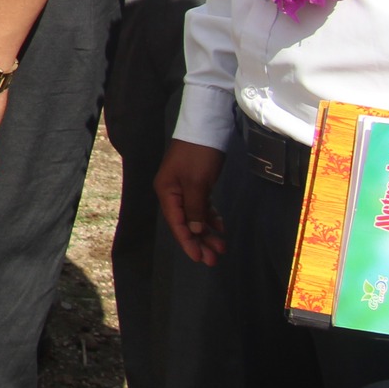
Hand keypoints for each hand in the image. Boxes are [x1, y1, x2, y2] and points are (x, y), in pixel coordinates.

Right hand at [154, 138, 227, 265]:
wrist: (206, 128)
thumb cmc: (198, 155)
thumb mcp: (197, 183)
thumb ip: (195, 209)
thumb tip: (195, 231)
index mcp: (167, 192)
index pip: (176, 222)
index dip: (187, 242)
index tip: (199, 258)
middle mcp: (172, 192)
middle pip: (185, 222)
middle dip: (199, 241)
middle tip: (214, 260)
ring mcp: (184, 188)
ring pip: (195, 216)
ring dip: (207, 232)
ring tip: (221, 248)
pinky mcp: (197, 184)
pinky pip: (202, 207)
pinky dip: (211, 217)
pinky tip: (221, 228)